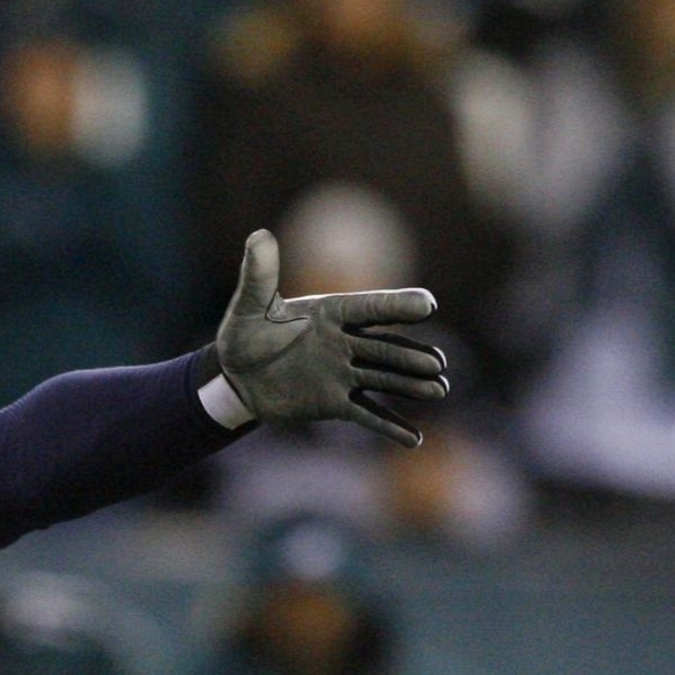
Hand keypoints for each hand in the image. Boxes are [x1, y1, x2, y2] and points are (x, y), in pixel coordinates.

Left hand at [214, 229, 448, 447]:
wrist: (235, 379)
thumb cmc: (244, 336)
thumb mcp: (249, 306)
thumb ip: (259, 276)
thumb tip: (258, 235)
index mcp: (331, 312)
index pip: (369, 308)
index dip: (396, 307)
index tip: (427, 304)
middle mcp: (345, 342)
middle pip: (384, 348)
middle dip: (410, 357)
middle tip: (438, 364)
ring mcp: (343, 373)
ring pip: (383, 379)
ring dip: (410, 386)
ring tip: (439, 390)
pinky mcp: (335, 403)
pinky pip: (366, 414)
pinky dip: (388, 426)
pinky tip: (413, 439)